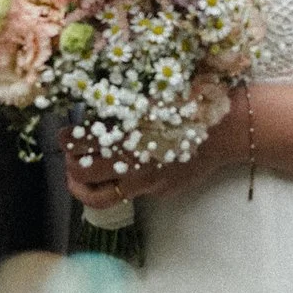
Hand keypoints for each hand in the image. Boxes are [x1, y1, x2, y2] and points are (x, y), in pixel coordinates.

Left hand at [62, 89, 242, 211]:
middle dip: (69, 165)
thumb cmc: (194, 103)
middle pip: (83, 175)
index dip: (66, 141)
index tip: (62, 134)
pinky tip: (123, 170)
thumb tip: (99, 112)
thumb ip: (126, 105)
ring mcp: (147, 183)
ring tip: (79, 178)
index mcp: (130, 135)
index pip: (82, 144)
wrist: (229, 128)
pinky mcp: (161, 192)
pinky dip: (120, 184)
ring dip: (82, 188)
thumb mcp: (155, 95)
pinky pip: (131, 193)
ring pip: (100, 198)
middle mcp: (134, 164)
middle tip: (69, 156)